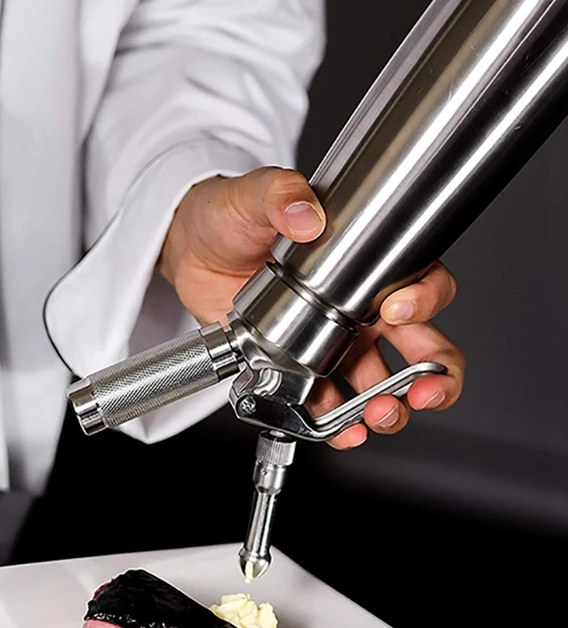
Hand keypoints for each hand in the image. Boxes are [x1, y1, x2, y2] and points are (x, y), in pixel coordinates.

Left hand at [158, 167, 464, 448]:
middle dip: (434, 374)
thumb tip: (304, 212)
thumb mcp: (254, 196)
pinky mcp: (299, 367)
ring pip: (379, 383)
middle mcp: (358, 308)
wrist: (193, 249)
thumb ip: (280, 195)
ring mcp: (331, 342)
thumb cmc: (233, 215)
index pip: (420, 281)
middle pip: (419, 346)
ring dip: (388, 407)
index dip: (424, 300)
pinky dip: (338, 425)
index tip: (398, 310)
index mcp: (363, 265)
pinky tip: (340, 432)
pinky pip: (327, 403)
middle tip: (425, 391)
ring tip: (378, 416)